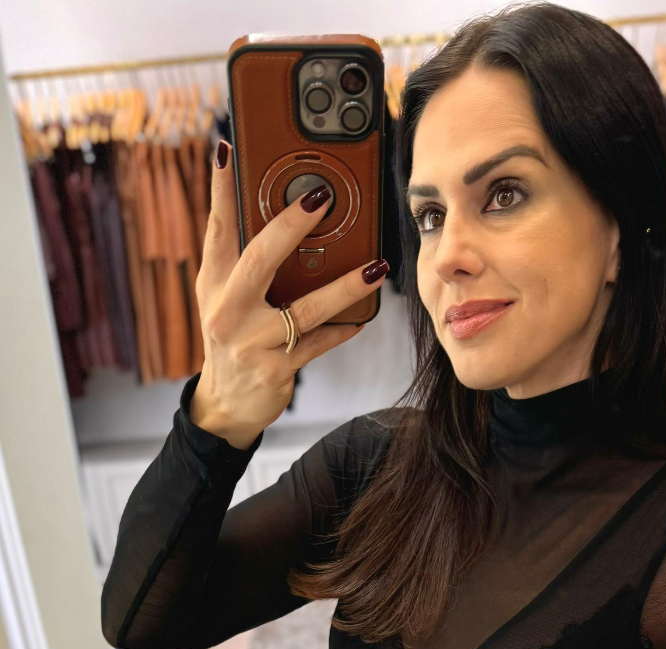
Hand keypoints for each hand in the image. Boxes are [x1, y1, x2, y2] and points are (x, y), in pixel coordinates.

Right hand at [190, 140, 389, 448]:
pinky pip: (318, 344)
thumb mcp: (227, 300)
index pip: (216, 228)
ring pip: (304, 308)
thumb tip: (287, 220)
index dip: (219, 188)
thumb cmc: (235, 340)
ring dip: (344, 286)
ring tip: (375, 267)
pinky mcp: (276, 369)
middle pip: (259, 259)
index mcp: (213, 284)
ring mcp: (251, 342)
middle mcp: (227, 310)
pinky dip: (342, 330)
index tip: (225, 148)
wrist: (226, 405)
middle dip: (290, 225)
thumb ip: (247, 264)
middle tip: (320, 197)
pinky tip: (362, 318)